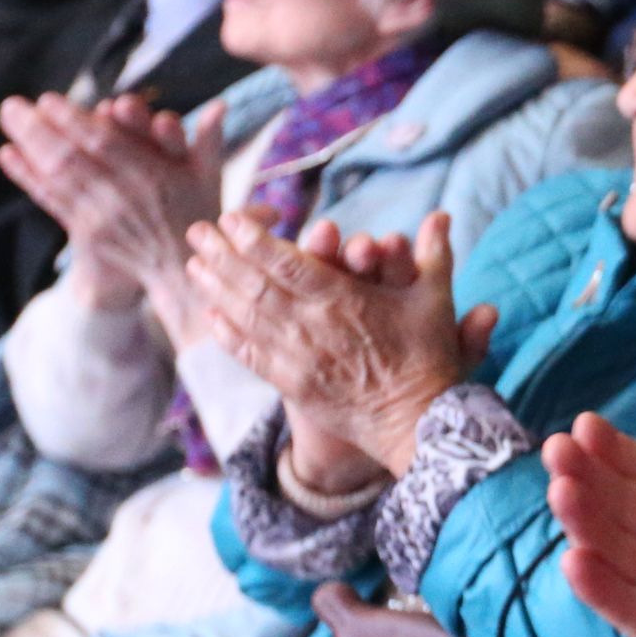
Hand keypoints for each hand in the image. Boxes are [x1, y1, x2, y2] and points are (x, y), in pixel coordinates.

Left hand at [0, 92, 223, 311]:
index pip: (105, 144)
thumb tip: (220, 106)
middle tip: (13, 104)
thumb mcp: (210, 177)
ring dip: (27, 146)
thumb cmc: (197, 216)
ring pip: (57, 177)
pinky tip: (8, 155)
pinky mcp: (88, 233)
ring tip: (9, 118)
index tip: (49, 100)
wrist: (182, 271)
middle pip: (71, 158)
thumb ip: (209, 139)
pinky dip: (28, 177)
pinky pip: (52, 201)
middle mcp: (124, 197)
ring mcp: (102, 218)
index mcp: (154, 178)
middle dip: (38, 129)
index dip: (73, 121)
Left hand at [184, 208, 497, 478]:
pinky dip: (227, 334)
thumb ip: (434, 253)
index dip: (253, 238)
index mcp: (342, 298)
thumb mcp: (436, 300)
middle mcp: (312, 325)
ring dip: (216, 288)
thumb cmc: (428, 358)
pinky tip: (212, 316)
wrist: (419, 421)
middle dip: (221, 254)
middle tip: (196, 231)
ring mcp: (298, 357)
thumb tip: (441, 215)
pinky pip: (250, 355)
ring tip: (194, 266)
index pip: (285, 261)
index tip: (229, 218)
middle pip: (253, 283)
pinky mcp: (293, 384)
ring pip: (245, 316)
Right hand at [547, 374, 635, 636]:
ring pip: (618, 555)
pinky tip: (576, 562)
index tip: (584, 424)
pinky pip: (634, 612)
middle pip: (621, 509)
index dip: (615, 451)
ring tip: (561, 492)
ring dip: (587, 526)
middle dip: (587, 480)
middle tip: (557, 449)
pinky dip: (604, 590)